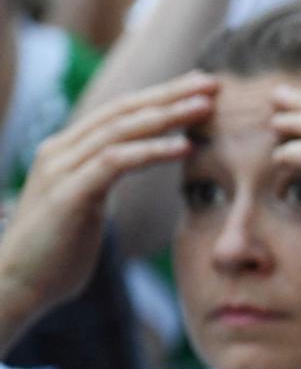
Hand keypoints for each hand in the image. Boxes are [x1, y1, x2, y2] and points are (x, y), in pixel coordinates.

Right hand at [0, 74, 215, 325]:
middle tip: (213, 82)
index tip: (199, 88)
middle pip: (122, 111)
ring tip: (206, 106)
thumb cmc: (56, 254)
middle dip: (169, 94)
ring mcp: (61, 170)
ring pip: (121, 130)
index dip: (159, 96)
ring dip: (167, 116)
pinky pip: (115, 163)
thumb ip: (102, 182)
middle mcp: (61, 151)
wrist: (16, 286)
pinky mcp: (68, 194)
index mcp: (66, 151)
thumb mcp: (85, 206)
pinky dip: (152, 151)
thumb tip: (127, 173)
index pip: (118, 112)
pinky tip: (184, 147)